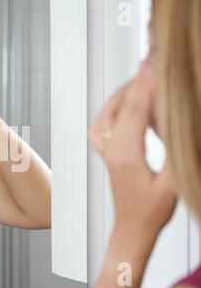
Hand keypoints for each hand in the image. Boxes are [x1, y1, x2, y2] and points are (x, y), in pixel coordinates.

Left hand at [88, 60, 177, 236]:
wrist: (132, 226)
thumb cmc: (151, 210)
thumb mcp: (172, 184)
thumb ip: (176, 153)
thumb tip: (183, 124)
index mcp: (126, 155)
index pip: (136, 110)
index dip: (145, 84)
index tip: (153, 63)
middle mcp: (111, 149)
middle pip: (121, 106)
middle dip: (137, 81)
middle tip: (151, 60)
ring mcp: (105, 150)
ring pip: (109, 111)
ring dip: (126, 92)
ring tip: (144, 77)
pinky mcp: (106, 152)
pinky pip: (103, 122)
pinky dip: (116, 106)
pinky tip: (128, 102)